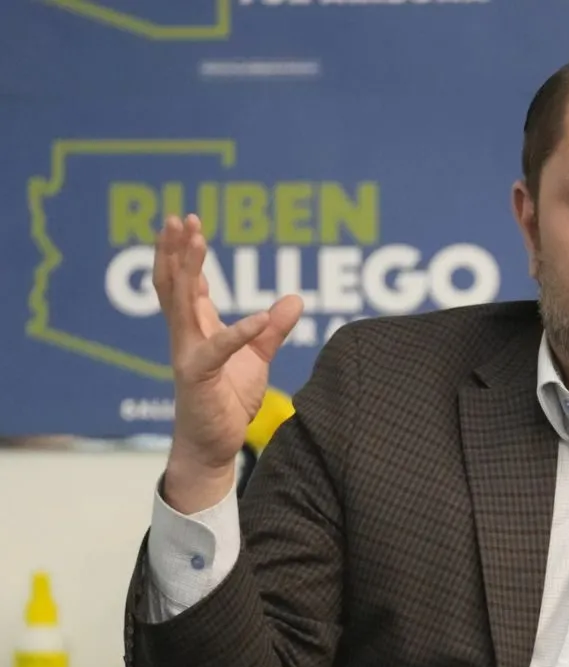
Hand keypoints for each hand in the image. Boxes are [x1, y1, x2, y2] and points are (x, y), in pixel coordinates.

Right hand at [156, 214, 302, 509]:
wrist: (214, 446)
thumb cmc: (228, 401)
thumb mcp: (256, 358)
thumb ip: (273, 330)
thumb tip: (295, 299)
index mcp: (196, 329)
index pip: (185, 282)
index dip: (185, 253)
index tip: (188, 222)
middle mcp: (185, 337)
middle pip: (173, 283)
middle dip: (175, 249)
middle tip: (179, 217)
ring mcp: (187, 356)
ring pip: (180, 304)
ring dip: (187, 269)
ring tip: (195, 239)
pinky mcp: (198, 379)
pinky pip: (217, 351)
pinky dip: (240, 334)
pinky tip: (260, 319)